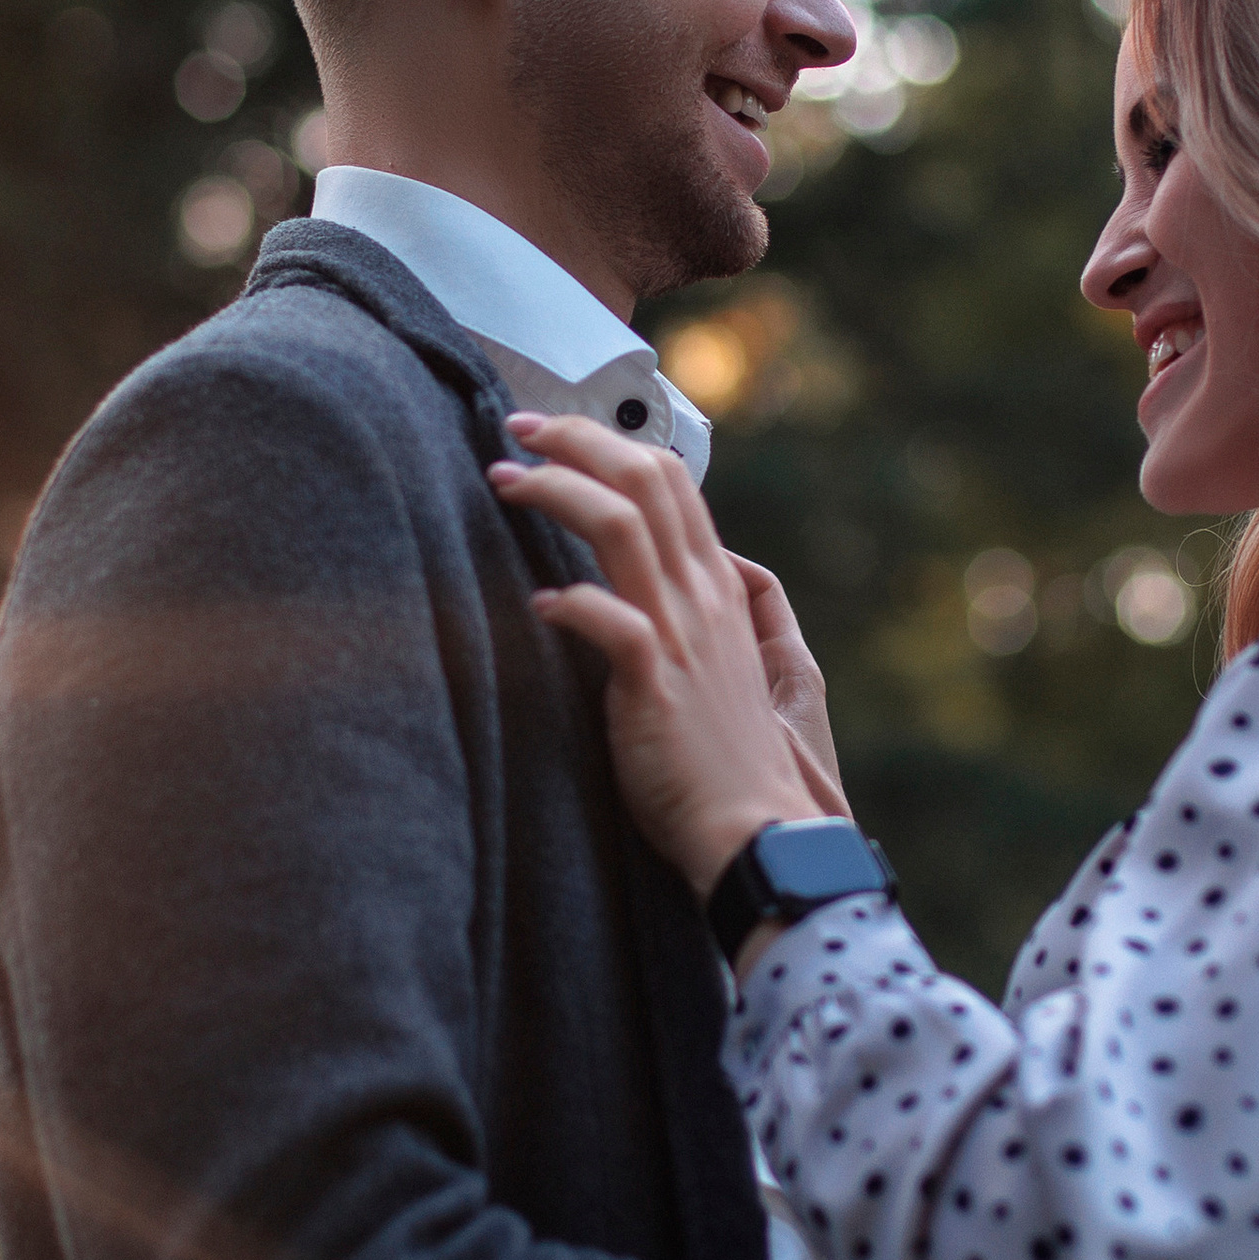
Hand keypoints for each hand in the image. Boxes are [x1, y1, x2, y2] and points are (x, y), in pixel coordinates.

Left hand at [488, 414, 826, 894]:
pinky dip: (569, 602)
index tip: (553, 432)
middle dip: (576, 439)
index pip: (669, 479)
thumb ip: (676, 612)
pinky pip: (610, 620)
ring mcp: (683, 635)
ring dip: (557, 491)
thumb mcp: (709, 665)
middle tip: (517, 429)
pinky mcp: (656, 684)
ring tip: (506, 481)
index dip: (608, 442)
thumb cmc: (717, 757)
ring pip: (621, 526)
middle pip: (643, 480)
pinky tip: (535, 605)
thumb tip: (622, 578)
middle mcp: (703, 596)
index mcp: (717, 586)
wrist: (752, 830)